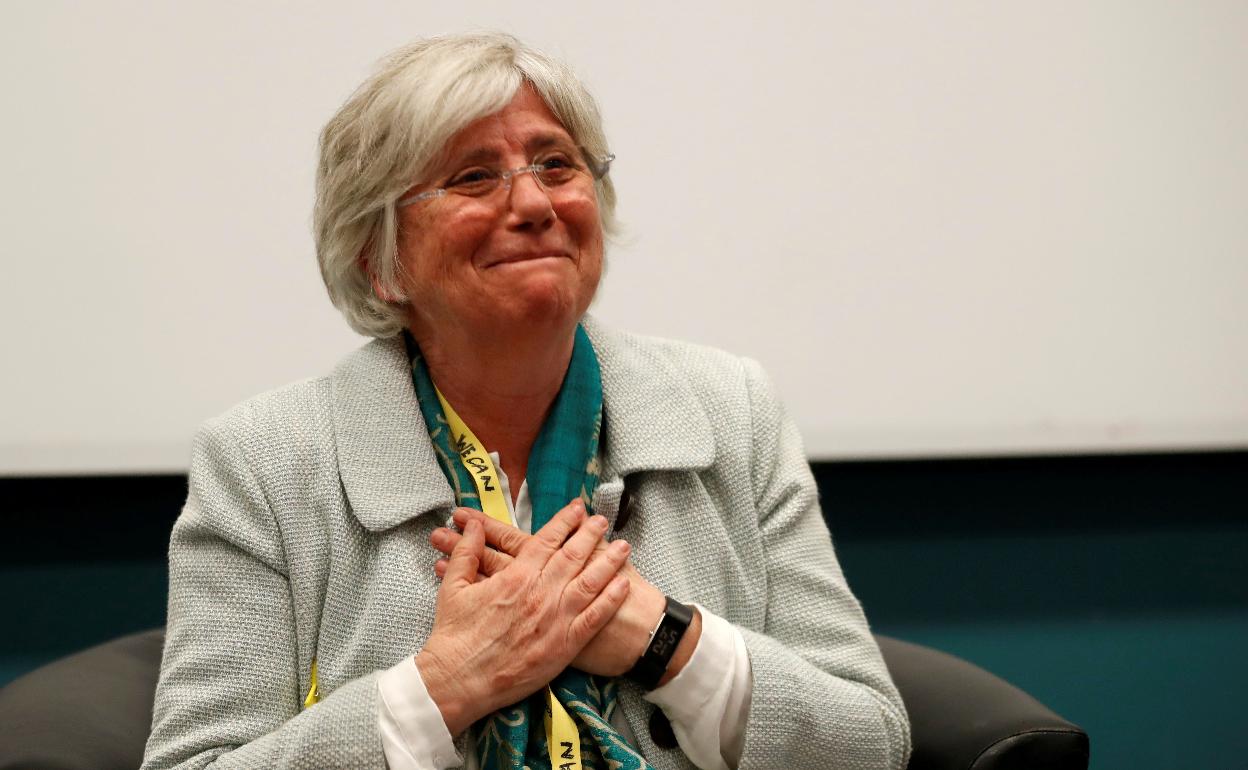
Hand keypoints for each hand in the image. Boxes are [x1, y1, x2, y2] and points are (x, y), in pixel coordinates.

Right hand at [416, 499, 630, 736]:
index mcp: (516, 577)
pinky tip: (624, 585)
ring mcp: (555, 620)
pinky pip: (594, 619)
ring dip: (608, 561)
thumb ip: (466, 552)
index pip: (547, 540)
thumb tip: (474, 526)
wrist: (459, 679)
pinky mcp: (564, 646)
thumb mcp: (453, 586)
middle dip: (590, 534)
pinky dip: (611, 600)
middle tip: (602, 519)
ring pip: (590, 583)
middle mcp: (541, 593)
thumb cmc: (455, 635)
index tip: (577, 508)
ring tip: (624, 546)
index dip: (565, 521)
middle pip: (573, 556)